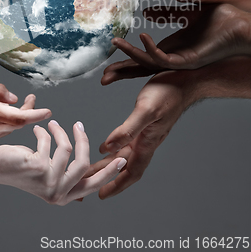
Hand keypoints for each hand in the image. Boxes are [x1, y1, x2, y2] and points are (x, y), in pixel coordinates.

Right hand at [0, 79, 51, 147]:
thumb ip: (0, 91)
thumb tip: (16, 99)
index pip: (19, 117)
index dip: (36, 114)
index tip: (48, 110)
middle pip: (15, 124)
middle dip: (27, 112)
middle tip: (31, 99)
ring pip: (6, 130)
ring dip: (14, 119)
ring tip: (17, 104)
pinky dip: (0, 125)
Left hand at [0, 120, 125, 204]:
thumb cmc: (22, 168)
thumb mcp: (49, 174)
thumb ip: (67, 173)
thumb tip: (88, 166)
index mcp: (64, 197)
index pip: (93, 185)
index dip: (109, 172)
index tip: (121, 159)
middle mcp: (58, 194)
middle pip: (85, 165)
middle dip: (84, 142)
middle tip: (80, 125)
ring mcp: (49, 183)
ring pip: (67, 150)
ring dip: (59, 132)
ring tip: (51, 124)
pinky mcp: (39, 169)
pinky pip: (51, 143)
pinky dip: (45, 133)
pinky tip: (38, 130)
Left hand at [87, 69, 194, 198]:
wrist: (185, 80)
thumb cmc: (168, 93)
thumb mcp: (146, 110)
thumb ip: (127, 129)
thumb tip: (108, 148)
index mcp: (148, 143)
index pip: (131, 172)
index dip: (117, 184)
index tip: (101, 194)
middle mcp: (147, 141)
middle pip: (124, 165)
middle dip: (107, 176)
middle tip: (89, 183)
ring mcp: (146, 133)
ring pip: (124, 154)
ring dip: (108, 162)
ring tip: (91, 167)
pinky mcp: (145, 123)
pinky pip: (127, 142)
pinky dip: (115, 147)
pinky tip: (107, 147)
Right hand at [104, 4, 250, 81]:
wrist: (242, 26)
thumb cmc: (220, 20)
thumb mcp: (187, 13)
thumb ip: (166, 13)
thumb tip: (145, 13)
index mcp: (171, 50)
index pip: (143, 59)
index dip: (126, 61)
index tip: (109, 60)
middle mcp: (173, 59)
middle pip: (141, 68)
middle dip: (122, 72)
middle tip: (103, 78)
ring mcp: (180, 62)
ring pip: (149, 63)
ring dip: (131, 55)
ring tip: (116, 43)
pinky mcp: (188, 61)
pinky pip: (165, 59)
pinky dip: (151, 49)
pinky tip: (142, 37)